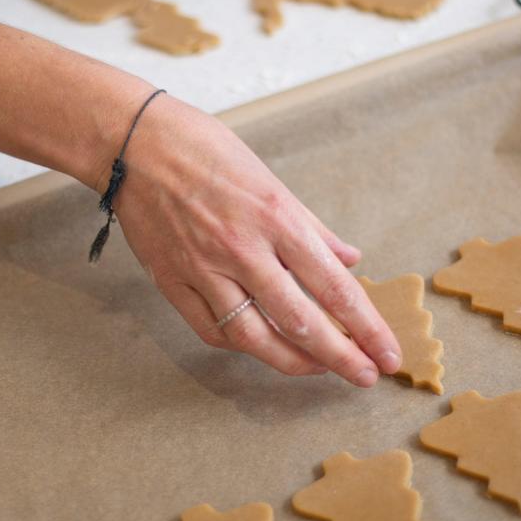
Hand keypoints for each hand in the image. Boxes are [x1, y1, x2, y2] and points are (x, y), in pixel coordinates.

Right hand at [114, 96, 401, 385]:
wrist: (134, 144)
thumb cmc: (205, 150)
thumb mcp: (271, 179)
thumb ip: (312, 227)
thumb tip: (348, 259)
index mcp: (275, 218)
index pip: (333, 286)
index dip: (365, 326)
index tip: (387, 353)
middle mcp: (242, 249)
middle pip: (300, 322)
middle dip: (340, 357)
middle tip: (366, 376)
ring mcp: (204, 269)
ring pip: (254, 337)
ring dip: (293, 362)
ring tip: (320, 369)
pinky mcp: (172, 282)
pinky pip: (212, 330)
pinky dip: (242, 345)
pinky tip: (264, 347)